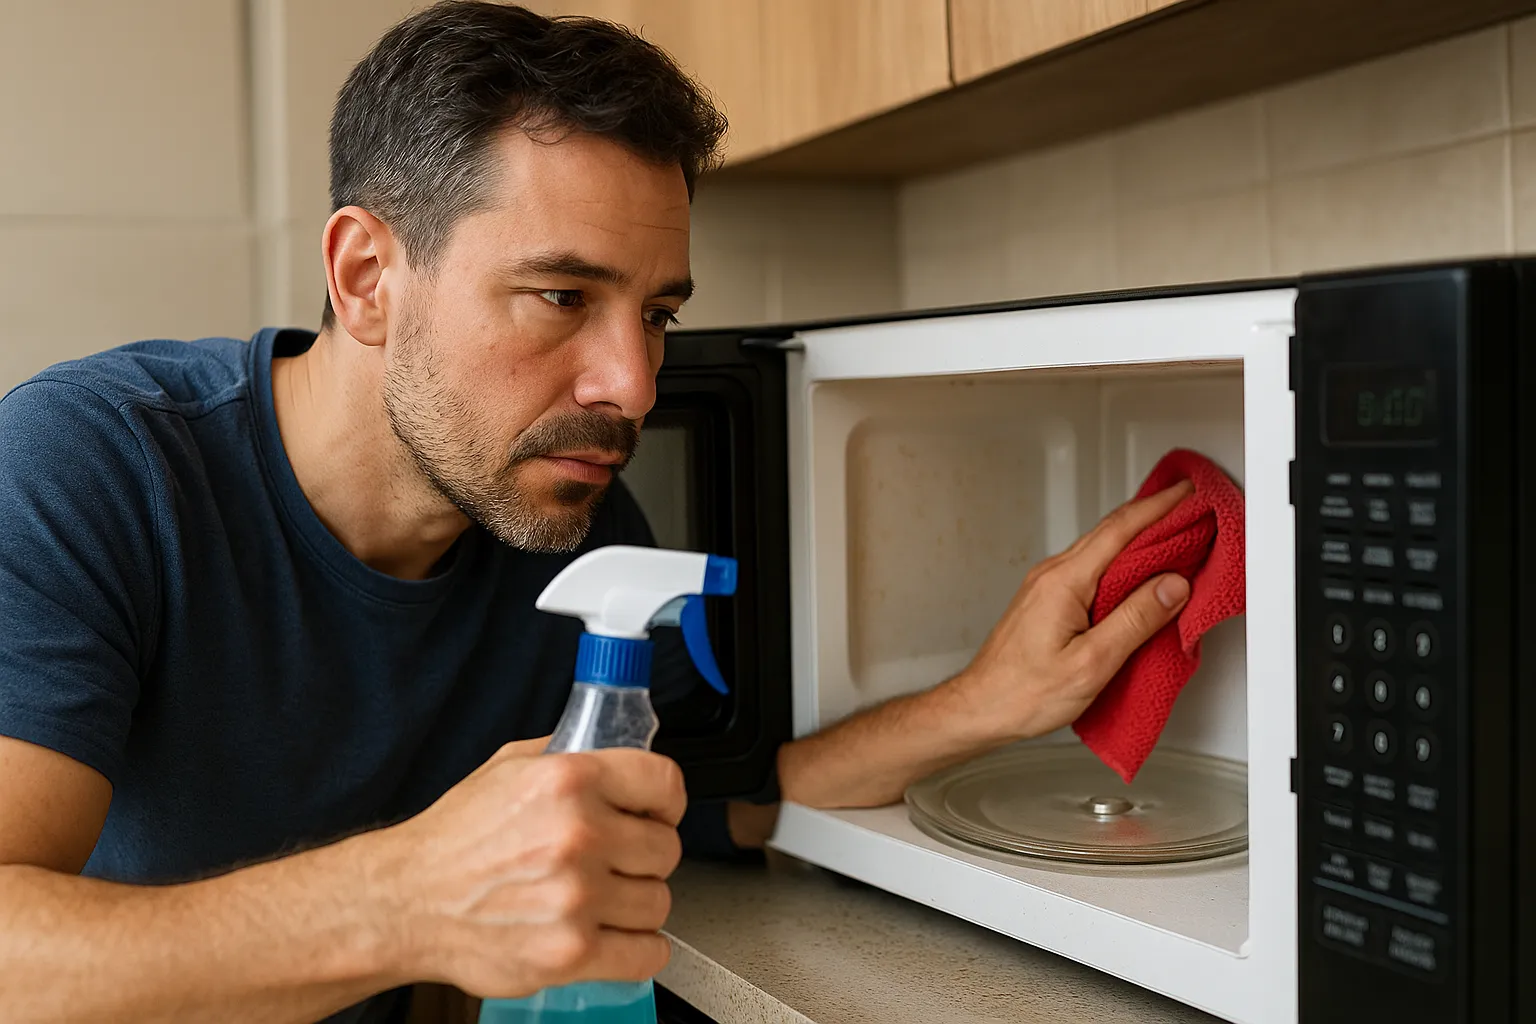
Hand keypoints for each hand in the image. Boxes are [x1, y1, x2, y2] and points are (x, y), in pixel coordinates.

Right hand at [369, 737, 686, 998]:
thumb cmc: (454, 838)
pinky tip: (617, 936)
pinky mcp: (569, 952)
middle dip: (646, 855)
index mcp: (568, 780)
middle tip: (617, 860)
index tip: (657, 814)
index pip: (666, 782)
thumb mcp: (509, 767)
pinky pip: (646, 955)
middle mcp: (578, 835)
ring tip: (605, 899)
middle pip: (667, 848)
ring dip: (638, 903)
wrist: (406, 901)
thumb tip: (616, 747)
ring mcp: (576, 897)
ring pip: (659, 902)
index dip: (665, 801)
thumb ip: (569, 754)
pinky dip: (640, 950)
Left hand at [952, 480, 1194, 742]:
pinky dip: (1120, 561)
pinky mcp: (1047, 601)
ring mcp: (1047, 586)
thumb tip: (1172, 586)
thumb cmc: (1024, 692)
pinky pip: (1090, 568)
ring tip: (1172, 536)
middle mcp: (1052, 575)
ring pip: (1099, 549)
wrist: (981, 708)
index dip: (1157, 507)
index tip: (1187, 493)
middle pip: (1109, 532)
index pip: (1119, 530)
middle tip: (1189, 508)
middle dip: (1152, 515)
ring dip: (1137, 537)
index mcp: (1063, 582)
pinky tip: (1136, 574)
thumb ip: (1135, 620)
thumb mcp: (1092, 663)